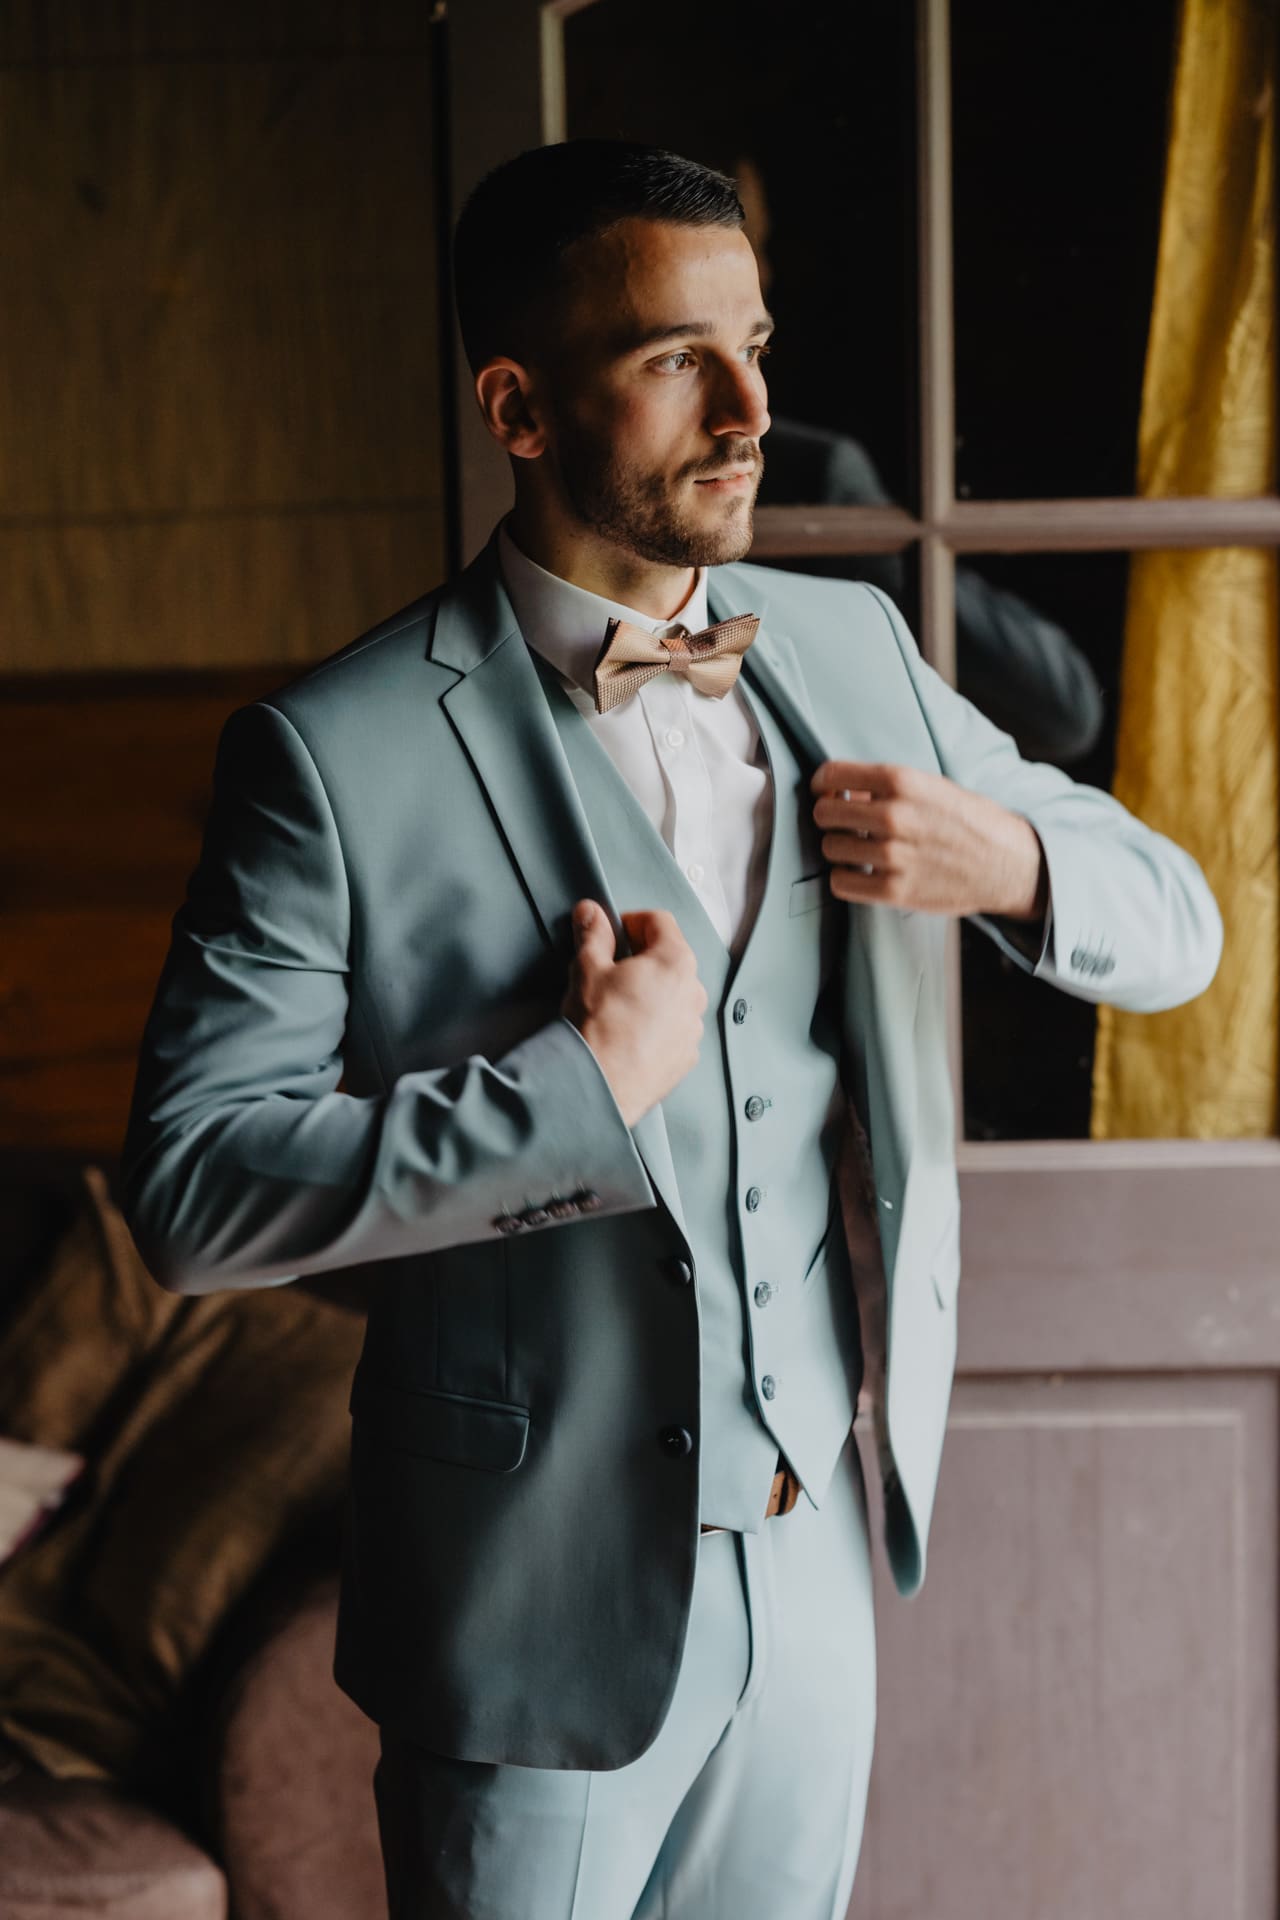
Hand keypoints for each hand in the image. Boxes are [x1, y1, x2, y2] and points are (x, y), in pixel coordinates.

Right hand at [560, 902, 707, 1127]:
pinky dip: (657, 1024)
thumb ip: (593, 934)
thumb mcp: (588, 969)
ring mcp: (693, 1027)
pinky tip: (630, 1033)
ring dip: (652, 992)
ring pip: (674, 995)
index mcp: (675, 961)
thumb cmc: (597, 1024)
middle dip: (642, 958)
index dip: (632, 921)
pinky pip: (674, 1027)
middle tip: (611, 970)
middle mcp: (694, 992)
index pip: (659, 922)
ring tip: (619, 1006)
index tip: (612, 933)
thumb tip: (590, 912)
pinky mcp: (687, 1056)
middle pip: (670, 958)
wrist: (601, 1085)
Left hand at [810, 761, 1047, 919]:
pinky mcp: (896, 891)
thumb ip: (887, 787)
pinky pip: (841, 883)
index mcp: (903, 782)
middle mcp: (895, 816)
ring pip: (830, 848)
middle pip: (824, 813)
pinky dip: (845, 877)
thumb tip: (843, 791)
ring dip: (839, 848)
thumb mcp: (932, 787)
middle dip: (829, 816)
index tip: (827, 791)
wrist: (1009, 864)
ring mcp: (894, 856)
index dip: (823, 783)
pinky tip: (861, 872)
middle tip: (843, 823)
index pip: (833, 775)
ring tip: (858, 848)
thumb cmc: (969, 822)